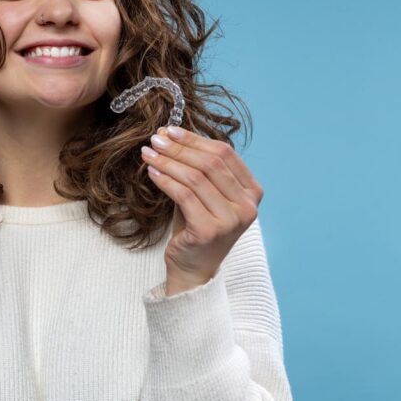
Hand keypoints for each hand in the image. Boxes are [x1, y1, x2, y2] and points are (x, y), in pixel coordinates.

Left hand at [140, 126, 263, 294]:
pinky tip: (151, 173)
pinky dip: (166, 180)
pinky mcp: (210, 231)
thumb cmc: (197, 226)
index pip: (225, 154)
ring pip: (196, 178)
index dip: (196, 139)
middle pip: (211, 164)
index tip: (170, 131)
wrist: (193, 269)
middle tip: (155, 140)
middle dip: (180, 148)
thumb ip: (194, 166)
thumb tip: (168, 133)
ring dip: (168, 162)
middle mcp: (248, 206)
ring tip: (148, 154)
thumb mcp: (203, 193)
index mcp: (252, 191)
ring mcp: (231, 220)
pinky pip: (184, 196)